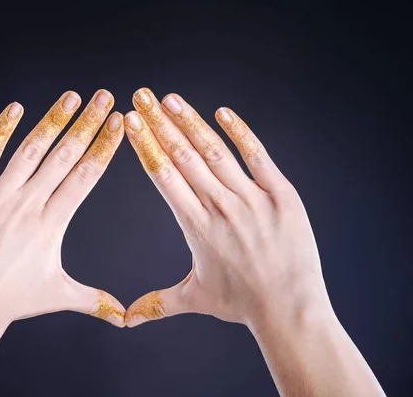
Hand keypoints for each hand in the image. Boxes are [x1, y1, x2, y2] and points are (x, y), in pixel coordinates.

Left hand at [0, 90, 125, 332]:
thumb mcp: (58, 295)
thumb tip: (124, 317)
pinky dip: (1, 131)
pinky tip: (16, 108)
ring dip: (53, 121)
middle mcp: (27, 206)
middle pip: (64, 156)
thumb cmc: (13, 301)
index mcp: (52, 224)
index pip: (85, 176)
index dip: (104, 147)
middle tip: (105, 96)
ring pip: (30, 151)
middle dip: (88, 123)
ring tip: (72, 96)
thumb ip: (95, 300)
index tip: (118, 123)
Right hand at [123, 88, 330, 328]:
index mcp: (195, 227)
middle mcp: (220, 208)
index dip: (145, 146)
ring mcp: (252, 199)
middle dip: (158, 123)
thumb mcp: (194, 298)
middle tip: (141, 95)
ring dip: (190, 122)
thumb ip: (157, 303)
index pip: (163, 177)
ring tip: (169, 99)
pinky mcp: (281, 195)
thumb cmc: (240, 303)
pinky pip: (258, 156)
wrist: (290, 308)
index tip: (130, 122)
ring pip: (215, 152)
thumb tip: (125, 320)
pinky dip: (240, 133)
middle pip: (183, 156)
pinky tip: (222, 112)